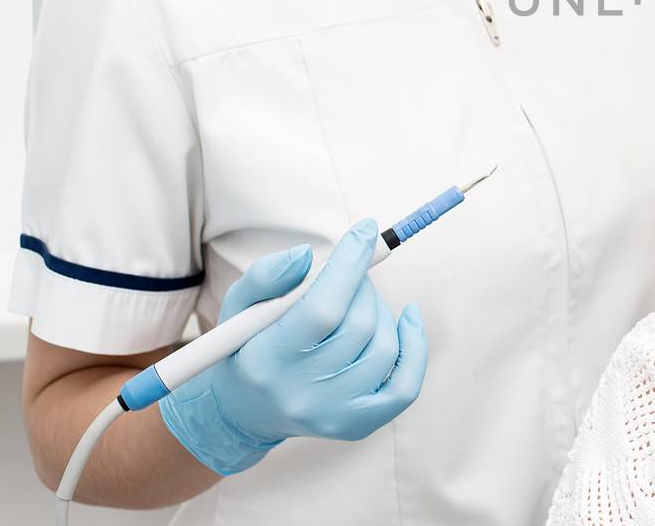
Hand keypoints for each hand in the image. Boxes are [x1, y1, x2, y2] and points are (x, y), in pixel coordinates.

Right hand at [158, 219, 427, 474]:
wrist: (246, 411)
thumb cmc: (247, 346)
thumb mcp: (240, 305)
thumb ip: (267, 275)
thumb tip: (308, 255)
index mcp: (266, 362)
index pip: (322, 310)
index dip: (349, 265)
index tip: (365, 231)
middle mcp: (300, 394)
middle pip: (358, 325)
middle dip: (362, 285)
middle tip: (351, 275)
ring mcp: (332, 415)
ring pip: (384, 347)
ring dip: (381, 310)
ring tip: (359, 301)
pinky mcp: (357, 424)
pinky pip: (405, 386)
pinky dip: (414, 346)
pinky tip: (407, 320)